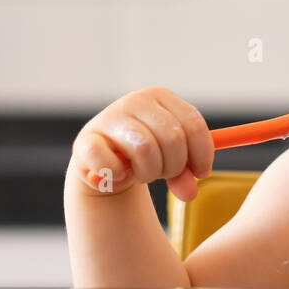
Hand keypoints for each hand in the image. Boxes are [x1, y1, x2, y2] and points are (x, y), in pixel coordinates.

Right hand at [69, 87, 213, 200]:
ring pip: (145, 150)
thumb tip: (190, 192)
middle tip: (164, 174)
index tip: (201, 173)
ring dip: (149, 173)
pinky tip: (119, 175)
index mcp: (161, 96)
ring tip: (144, 174)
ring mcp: (109, 117)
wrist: (105, 163)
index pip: (192, 124)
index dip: (202, 154)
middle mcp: (135, 101)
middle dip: (174, 167)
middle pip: (172, 139)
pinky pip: (111, 162)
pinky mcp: (86, 140)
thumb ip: (185, 176)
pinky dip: (119, 175)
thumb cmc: (146, 156)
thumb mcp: (171, 161)